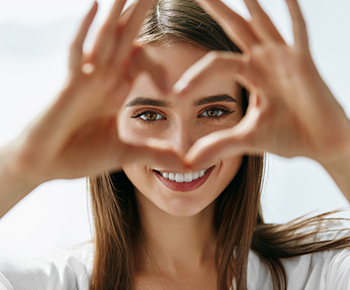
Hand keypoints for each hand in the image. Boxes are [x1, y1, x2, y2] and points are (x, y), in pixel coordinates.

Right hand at [7, 0, 184, 186]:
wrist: (45, 166)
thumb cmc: (78, 156)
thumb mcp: (126, 154)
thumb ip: (155, 154)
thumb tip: (186, 165)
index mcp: (116, 91)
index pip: (140, 62)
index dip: (157, 63)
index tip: (171, 81)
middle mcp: (103, 79)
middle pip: (125, 39)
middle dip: (140, 14)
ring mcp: (85, 79)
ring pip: (105, 38)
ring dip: (118, 12)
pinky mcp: (69, 85)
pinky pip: (77, 52)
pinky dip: (86, 30)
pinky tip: (96, 5)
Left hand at [174, 0, 349, 169]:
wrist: (321, 145)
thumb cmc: (289, 137)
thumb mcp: (247, 139)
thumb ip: (218, 145)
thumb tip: (188, 162)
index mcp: (250, 74)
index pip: (215, 64)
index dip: (195, 77)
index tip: (176, 93)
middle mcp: (264, 61)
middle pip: (234, 27)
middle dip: (216, 8)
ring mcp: (284, 58)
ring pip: (261, 22)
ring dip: (249, 2)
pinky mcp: (304, 62)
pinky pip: (298, 32)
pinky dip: (292, 13)